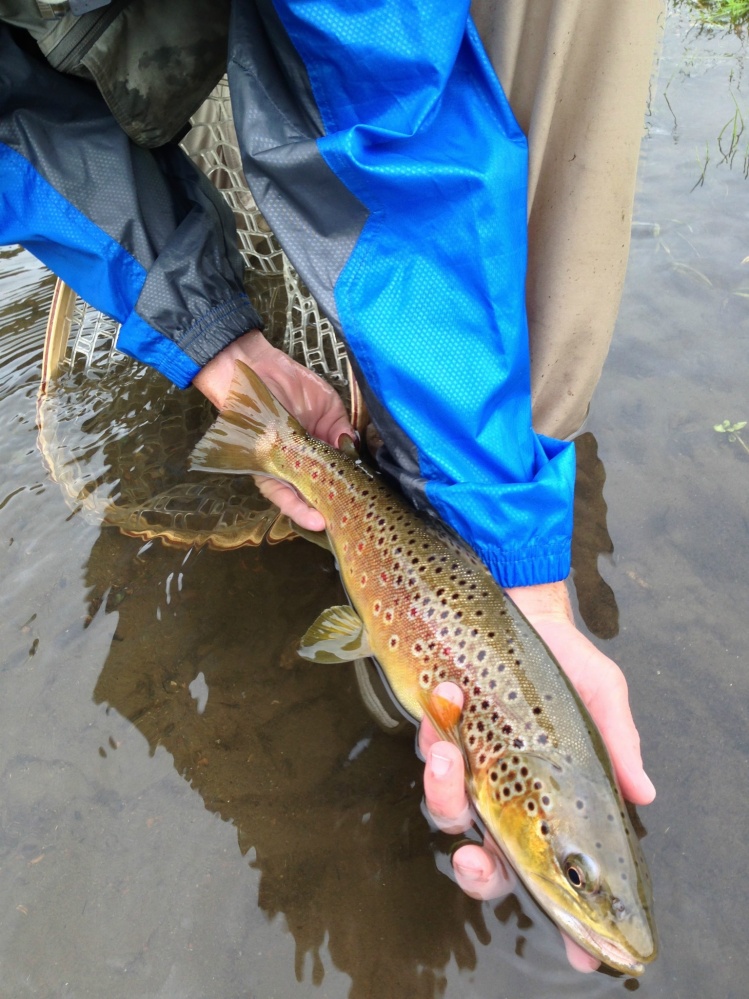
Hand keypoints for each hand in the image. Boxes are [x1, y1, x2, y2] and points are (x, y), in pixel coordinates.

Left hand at [193, 330, 353, 529]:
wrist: (253, 368)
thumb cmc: (289, 382)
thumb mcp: (327, 405)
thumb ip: (340, 428)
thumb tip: (354, 452)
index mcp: (318, 447)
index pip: (337, 472)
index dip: (350, 485)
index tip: (366, 499)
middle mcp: (301, 461)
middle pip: (320, 491)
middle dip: (337, 508)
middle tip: (354, 521)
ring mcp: (282, 466)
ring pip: (300, 498)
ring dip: (317, 514)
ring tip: (335, 527)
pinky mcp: (263, 468)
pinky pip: (279, 492)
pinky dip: (296, 507)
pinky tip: (315, 518)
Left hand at [419, 580, 655, 973]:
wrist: (523, 610)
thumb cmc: (566, 663)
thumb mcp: (601, 698)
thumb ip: (617, 745)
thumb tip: (644, 794)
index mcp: (547, 802)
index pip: (552, 871)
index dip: (564, 913)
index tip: (581, 951)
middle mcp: (505, 795)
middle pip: (485, 860)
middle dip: (476, 870)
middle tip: (474, 853)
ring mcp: (469, 766)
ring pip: (447, 808)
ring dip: (444, 787)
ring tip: (449, 748)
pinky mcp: (441, 732)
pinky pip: (428, 752)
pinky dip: (434, 734)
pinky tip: (445, 699)